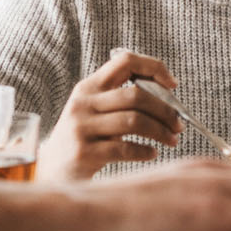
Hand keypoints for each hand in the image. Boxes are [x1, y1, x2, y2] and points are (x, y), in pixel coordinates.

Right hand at [38, 49, 184, 179]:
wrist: (51, 169)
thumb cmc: (84, 138)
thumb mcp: (94, 110)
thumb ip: (121, 99)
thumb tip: (167, 95)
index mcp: (89, 86)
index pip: (125, 61)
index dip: (153, 67)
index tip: (172, 85)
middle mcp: (83, 103)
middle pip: (135, 95)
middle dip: (165, 110)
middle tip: (179, 124)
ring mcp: (82, 127)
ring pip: (134, 121)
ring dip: (160, 131)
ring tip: (172, 139)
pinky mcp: (84, 152)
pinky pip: (124, 149)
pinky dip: (145, 151)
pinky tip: (152, 153)